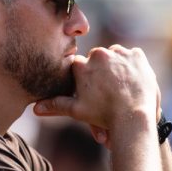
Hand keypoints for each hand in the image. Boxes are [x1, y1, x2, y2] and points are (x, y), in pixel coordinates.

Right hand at [35, 45, 160, 140]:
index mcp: (81, 65)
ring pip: (115, 57)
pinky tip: (132, 81)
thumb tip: (35, 108)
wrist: (133, 117)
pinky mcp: (137, 55)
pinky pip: (133, 56)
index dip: (86, 79)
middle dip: (102, 74)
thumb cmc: (103, 115)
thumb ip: (56, 104)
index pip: (80, 66)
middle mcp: (98, 54)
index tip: (93, 90)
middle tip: (108, 92)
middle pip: (98, 60)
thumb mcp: (77, 110)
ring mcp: (119, 53)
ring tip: (120, 88)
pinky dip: (133, 66)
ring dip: (117, 68)